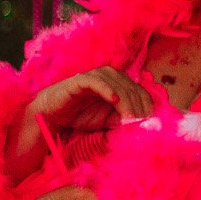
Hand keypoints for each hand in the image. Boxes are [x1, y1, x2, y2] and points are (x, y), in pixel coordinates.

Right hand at [29, 67, 154, 134]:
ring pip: (118, 84)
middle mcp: (111, 77)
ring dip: (126, 101)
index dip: (146, 106)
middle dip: (137, 107)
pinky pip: (97, 81)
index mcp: (121, 85)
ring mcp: (96, 77)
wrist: (53, 114)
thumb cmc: (81, 116)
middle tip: (138, 122)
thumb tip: (141, 123)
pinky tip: (114, 100)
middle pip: (132, 89)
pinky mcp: (80, 80)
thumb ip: (123, 120)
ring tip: (128, 117)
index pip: (141, 92)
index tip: (147, 122)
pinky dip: (107, 90)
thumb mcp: (108, 121)